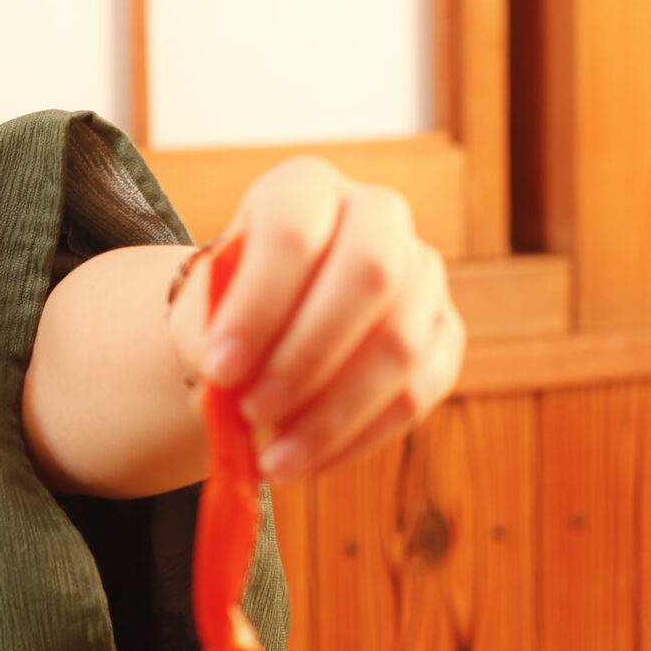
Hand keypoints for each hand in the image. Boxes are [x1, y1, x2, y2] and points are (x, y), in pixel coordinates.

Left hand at [165, 158, 463, 481]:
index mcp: (306, 188)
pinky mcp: (445, 331)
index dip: (259, 303)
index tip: (219, 368)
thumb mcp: (204, 309)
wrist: (262, 325)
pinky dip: (360, 437)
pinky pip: (421, 391)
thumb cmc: (227, 308)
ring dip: (334, 412)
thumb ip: (214, 337)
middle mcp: (378, 215)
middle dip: (307, 356)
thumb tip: (233, 391)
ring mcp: (423, 272)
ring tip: (272, 458)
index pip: (294, 232)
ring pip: (401, 343)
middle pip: (369, 275)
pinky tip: (307, 462)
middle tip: (252, 412)